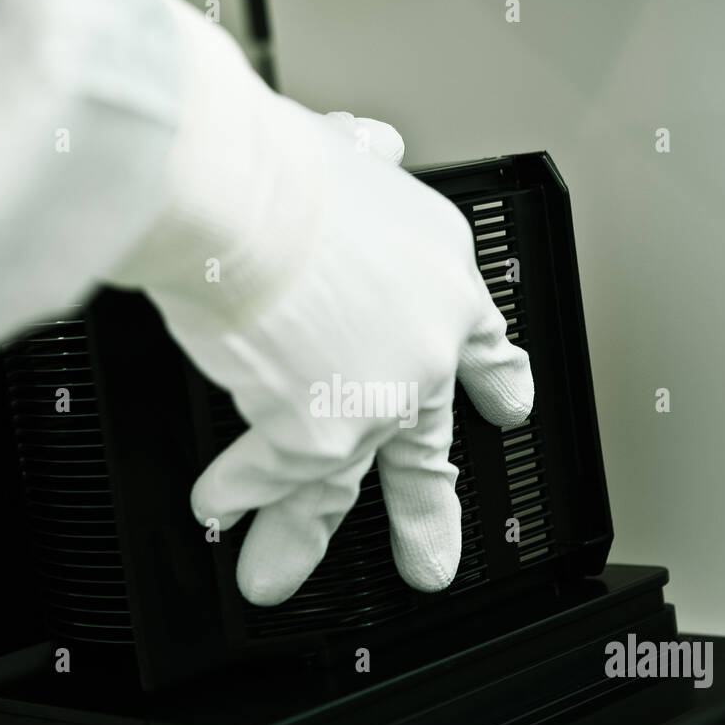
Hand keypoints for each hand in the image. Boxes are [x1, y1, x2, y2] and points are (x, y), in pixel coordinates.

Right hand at [110, 0, 532, 604]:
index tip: (507, 410)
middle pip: (427, 450)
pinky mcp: (315, 437)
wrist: (244, 200)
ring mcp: (375, 405)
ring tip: (276, 579)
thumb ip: (367, 165)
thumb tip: (371, 144)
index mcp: (444, 283)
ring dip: (301, 540)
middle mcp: (422, 354)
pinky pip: (267, 478)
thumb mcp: (353, 156)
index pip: (485, 349)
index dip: (497, 386)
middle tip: (432, 561)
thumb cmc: (288, 169)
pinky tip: (216, 509)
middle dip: (426, 511)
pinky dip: (235, 492)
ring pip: (337, 490)